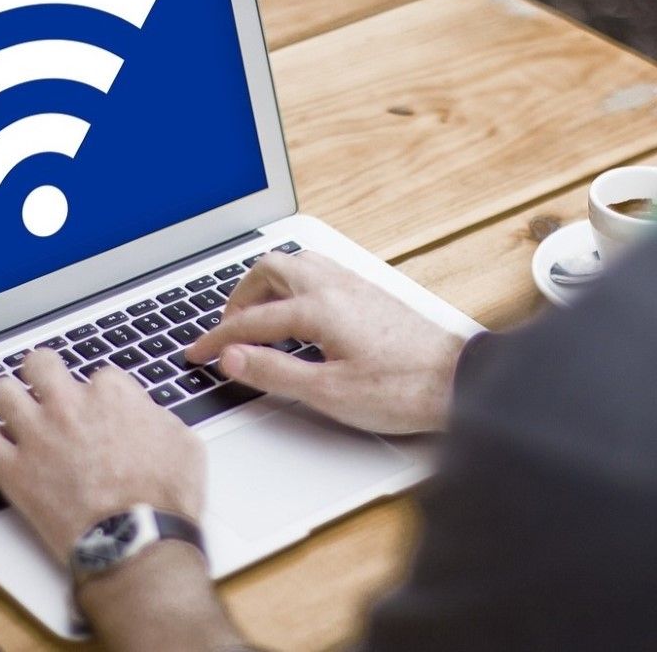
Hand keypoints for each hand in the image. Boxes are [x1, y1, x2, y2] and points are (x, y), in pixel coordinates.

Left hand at [0, 350, 203, 559]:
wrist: (136, 541)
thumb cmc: (163, 499)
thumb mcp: (184, 445)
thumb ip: (158, 419)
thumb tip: (147, 417)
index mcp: (111, 395)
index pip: (98, 375)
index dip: (99, 395)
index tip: (101, 412)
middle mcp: (69, 406)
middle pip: (40, 364)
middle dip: (43, 373)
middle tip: (47, 389)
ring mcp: (37, 436)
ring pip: (1, 392)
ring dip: (9, 400)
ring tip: (15, 412)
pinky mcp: (13, 471)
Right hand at [185, 251, 468, 433]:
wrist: (458, 382)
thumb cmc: (402, 389)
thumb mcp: (328, 393)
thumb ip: (274, 373)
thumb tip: (233, 358)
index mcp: (319, 308)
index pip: (252, 320)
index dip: (217, 339)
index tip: (198, 354)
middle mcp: (335, 286)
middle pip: (269, 270)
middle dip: (239, 298)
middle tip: (226, 330)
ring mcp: (355, 285)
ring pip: (296, 264)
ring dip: (267, 285)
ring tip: (255, 317)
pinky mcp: (370, 293)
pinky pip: (318, 271)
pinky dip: (293, 284)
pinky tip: (297, 311)